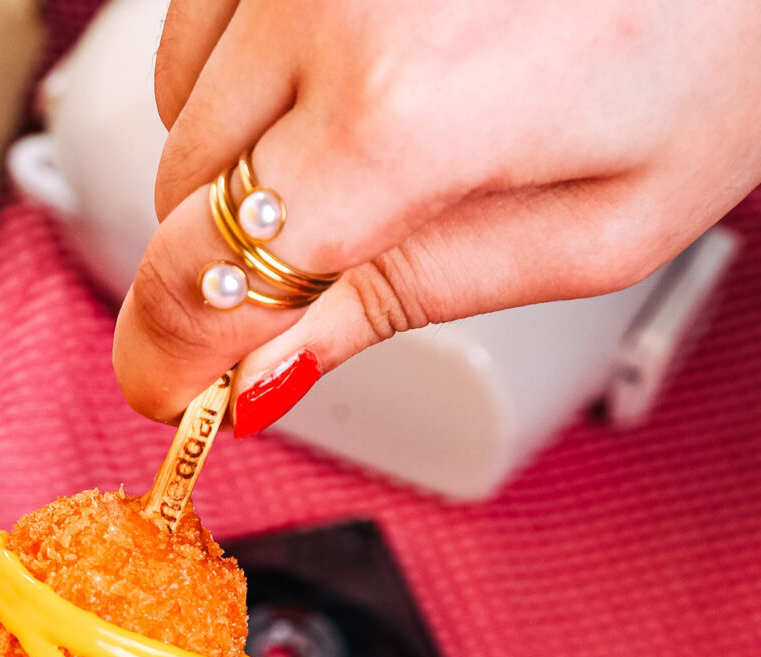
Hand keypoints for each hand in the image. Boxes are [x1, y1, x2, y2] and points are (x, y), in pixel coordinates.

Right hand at [112, 0, 760, 427]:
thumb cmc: (722, 35)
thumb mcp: (603, 224)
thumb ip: (417, 298)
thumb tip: (270, 371)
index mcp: (401, 119)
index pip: (203, 275)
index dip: (172, 355)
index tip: (170, 397)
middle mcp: (330, 7)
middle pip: (184, 192)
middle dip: (229, 257)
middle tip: (318, 273)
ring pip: (181, 101)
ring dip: (236, 156)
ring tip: (363, 150)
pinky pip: (205, 13)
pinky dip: (245, 64)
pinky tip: (340, 73)